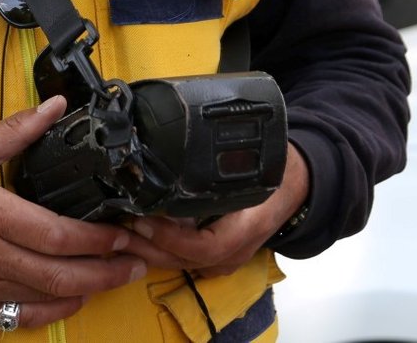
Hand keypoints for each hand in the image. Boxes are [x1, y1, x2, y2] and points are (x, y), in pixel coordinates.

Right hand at [0, 97, 146, 328]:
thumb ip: (17, 130)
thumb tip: (55, 107)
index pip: (57, 234)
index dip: (97, 239)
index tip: (121, 233)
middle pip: (59, 274)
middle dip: (105, 272)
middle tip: (134, 264)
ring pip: (43, 298)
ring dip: (86, 292)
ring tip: (115, 280)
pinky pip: (18, 316)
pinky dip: (50, 313)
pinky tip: (71, 301)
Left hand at [117, 143, 309, 277]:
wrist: (300, 184)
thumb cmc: (279, 169)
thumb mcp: (256, 161)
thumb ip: (225, 164)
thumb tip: (183, 153)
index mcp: (247, 228)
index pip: (203, 248)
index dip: (171, 237)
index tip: (143, 219)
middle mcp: (236, 251)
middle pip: (184, 261)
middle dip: (146, 246)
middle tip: (116, 227)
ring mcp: (227, 258)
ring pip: (181, 263)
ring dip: (147, 249)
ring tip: (117, 231)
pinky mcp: (217, 256)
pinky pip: (184, 258)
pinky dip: (159, 248)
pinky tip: (137, 236)